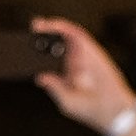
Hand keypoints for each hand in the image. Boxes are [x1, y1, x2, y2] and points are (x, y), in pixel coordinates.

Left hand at [31, 17, 135, 135]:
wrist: (111, 109)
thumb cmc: (89, 109)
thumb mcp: (66, 101)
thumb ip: (54, 87)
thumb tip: (40, 78)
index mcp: (65, 77)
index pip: (48, 62)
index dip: (37, 54)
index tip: (24, 50)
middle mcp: (72, 64)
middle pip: (55, 46)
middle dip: (42, 37)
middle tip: (30, 32)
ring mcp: (81, 56)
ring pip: (64, 37)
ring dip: (52, 28)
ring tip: (38, 25)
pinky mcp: (90, 49)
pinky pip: (76, 34)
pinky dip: (65, 28)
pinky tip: (54, 25)